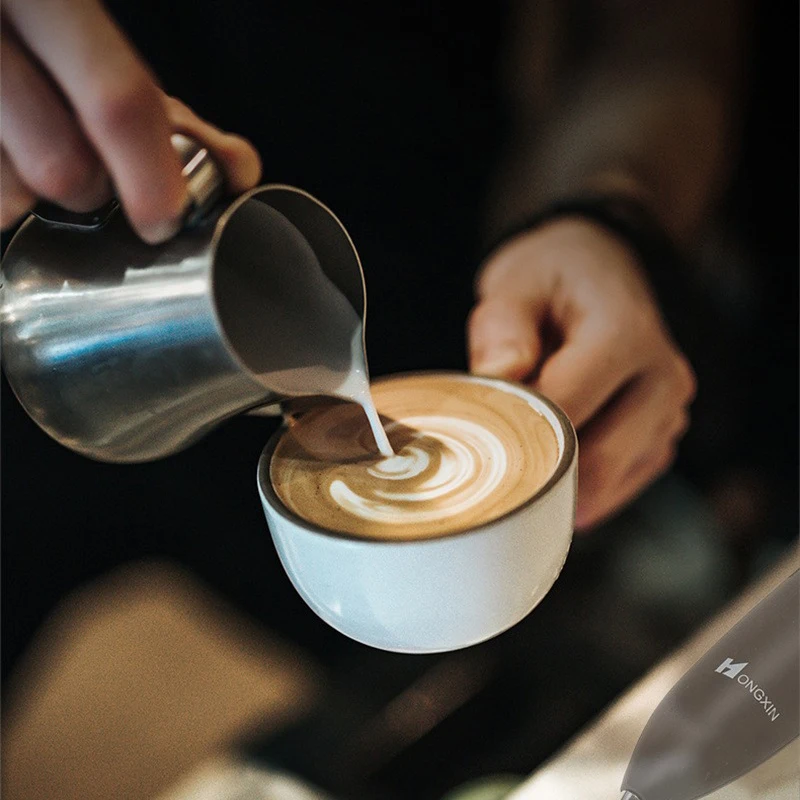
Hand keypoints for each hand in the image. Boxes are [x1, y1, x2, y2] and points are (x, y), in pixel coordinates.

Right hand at [0, 0, 260, 241]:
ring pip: (5, 194)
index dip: (152, 178)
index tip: (162, 218)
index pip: (119, 101)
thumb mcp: (87, 34)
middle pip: (61, 167)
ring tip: (20, 150)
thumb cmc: (25, 17)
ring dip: (24, 195)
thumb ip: (160, 104)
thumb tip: (238, 167)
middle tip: (82, 171)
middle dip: (86, 190)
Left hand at [468, 218, 695, 530]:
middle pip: (596, 460)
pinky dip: (578, 486)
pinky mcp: (660, 441)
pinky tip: (553, 456)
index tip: (481, 431)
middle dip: (539, 468)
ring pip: (607, 484)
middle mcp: (663, 378)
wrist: (596, 274)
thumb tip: (499, 377)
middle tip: (493, 456)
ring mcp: (669, 414)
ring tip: (526, 443)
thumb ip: (502, 328)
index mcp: (627, 334)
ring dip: (558, 480)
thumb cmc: (551, 279)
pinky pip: (617, 488)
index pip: (568, 407)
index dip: (518, 428)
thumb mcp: (515, 284)